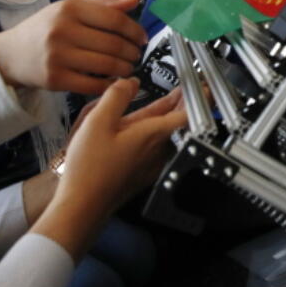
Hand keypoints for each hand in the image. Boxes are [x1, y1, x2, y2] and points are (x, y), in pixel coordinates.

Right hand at [0, 0, 148, 95]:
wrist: (10, 54)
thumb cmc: (46, 28)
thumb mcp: (71, 8)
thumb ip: (103, 4)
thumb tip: (135, 1)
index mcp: (70, 9)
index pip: (115, 20)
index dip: (135, 31)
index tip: (142, 39)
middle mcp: (62, 31)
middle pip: (113, 44)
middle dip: (132, 53)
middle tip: (136, 56)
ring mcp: (58, 56)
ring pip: (106, 66)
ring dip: (125, 69)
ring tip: (127, 68)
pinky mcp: (55, 79)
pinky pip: (93, 85)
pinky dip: (109, 84)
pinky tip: (112, 80)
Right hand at [31, 78, 185, 258]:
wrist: (82, 205)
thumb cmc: (89, 168)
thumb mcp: (97, 122)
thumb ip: (116, 96)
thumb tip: (129, 82)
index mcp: (153, 135)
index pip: (187, 113)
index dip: (198, 97)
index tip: (204, 86)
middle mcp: (159, 150)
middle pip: (175, 122)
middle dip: (179, 102)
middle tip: (182, 87)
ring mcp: (153, 164)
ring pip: (162, 134)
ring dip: (163, 117)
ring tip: (165, 101)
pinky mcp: (144, 174)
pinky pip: (153, 147)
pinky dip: (151, 133)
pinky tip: (139, 127)